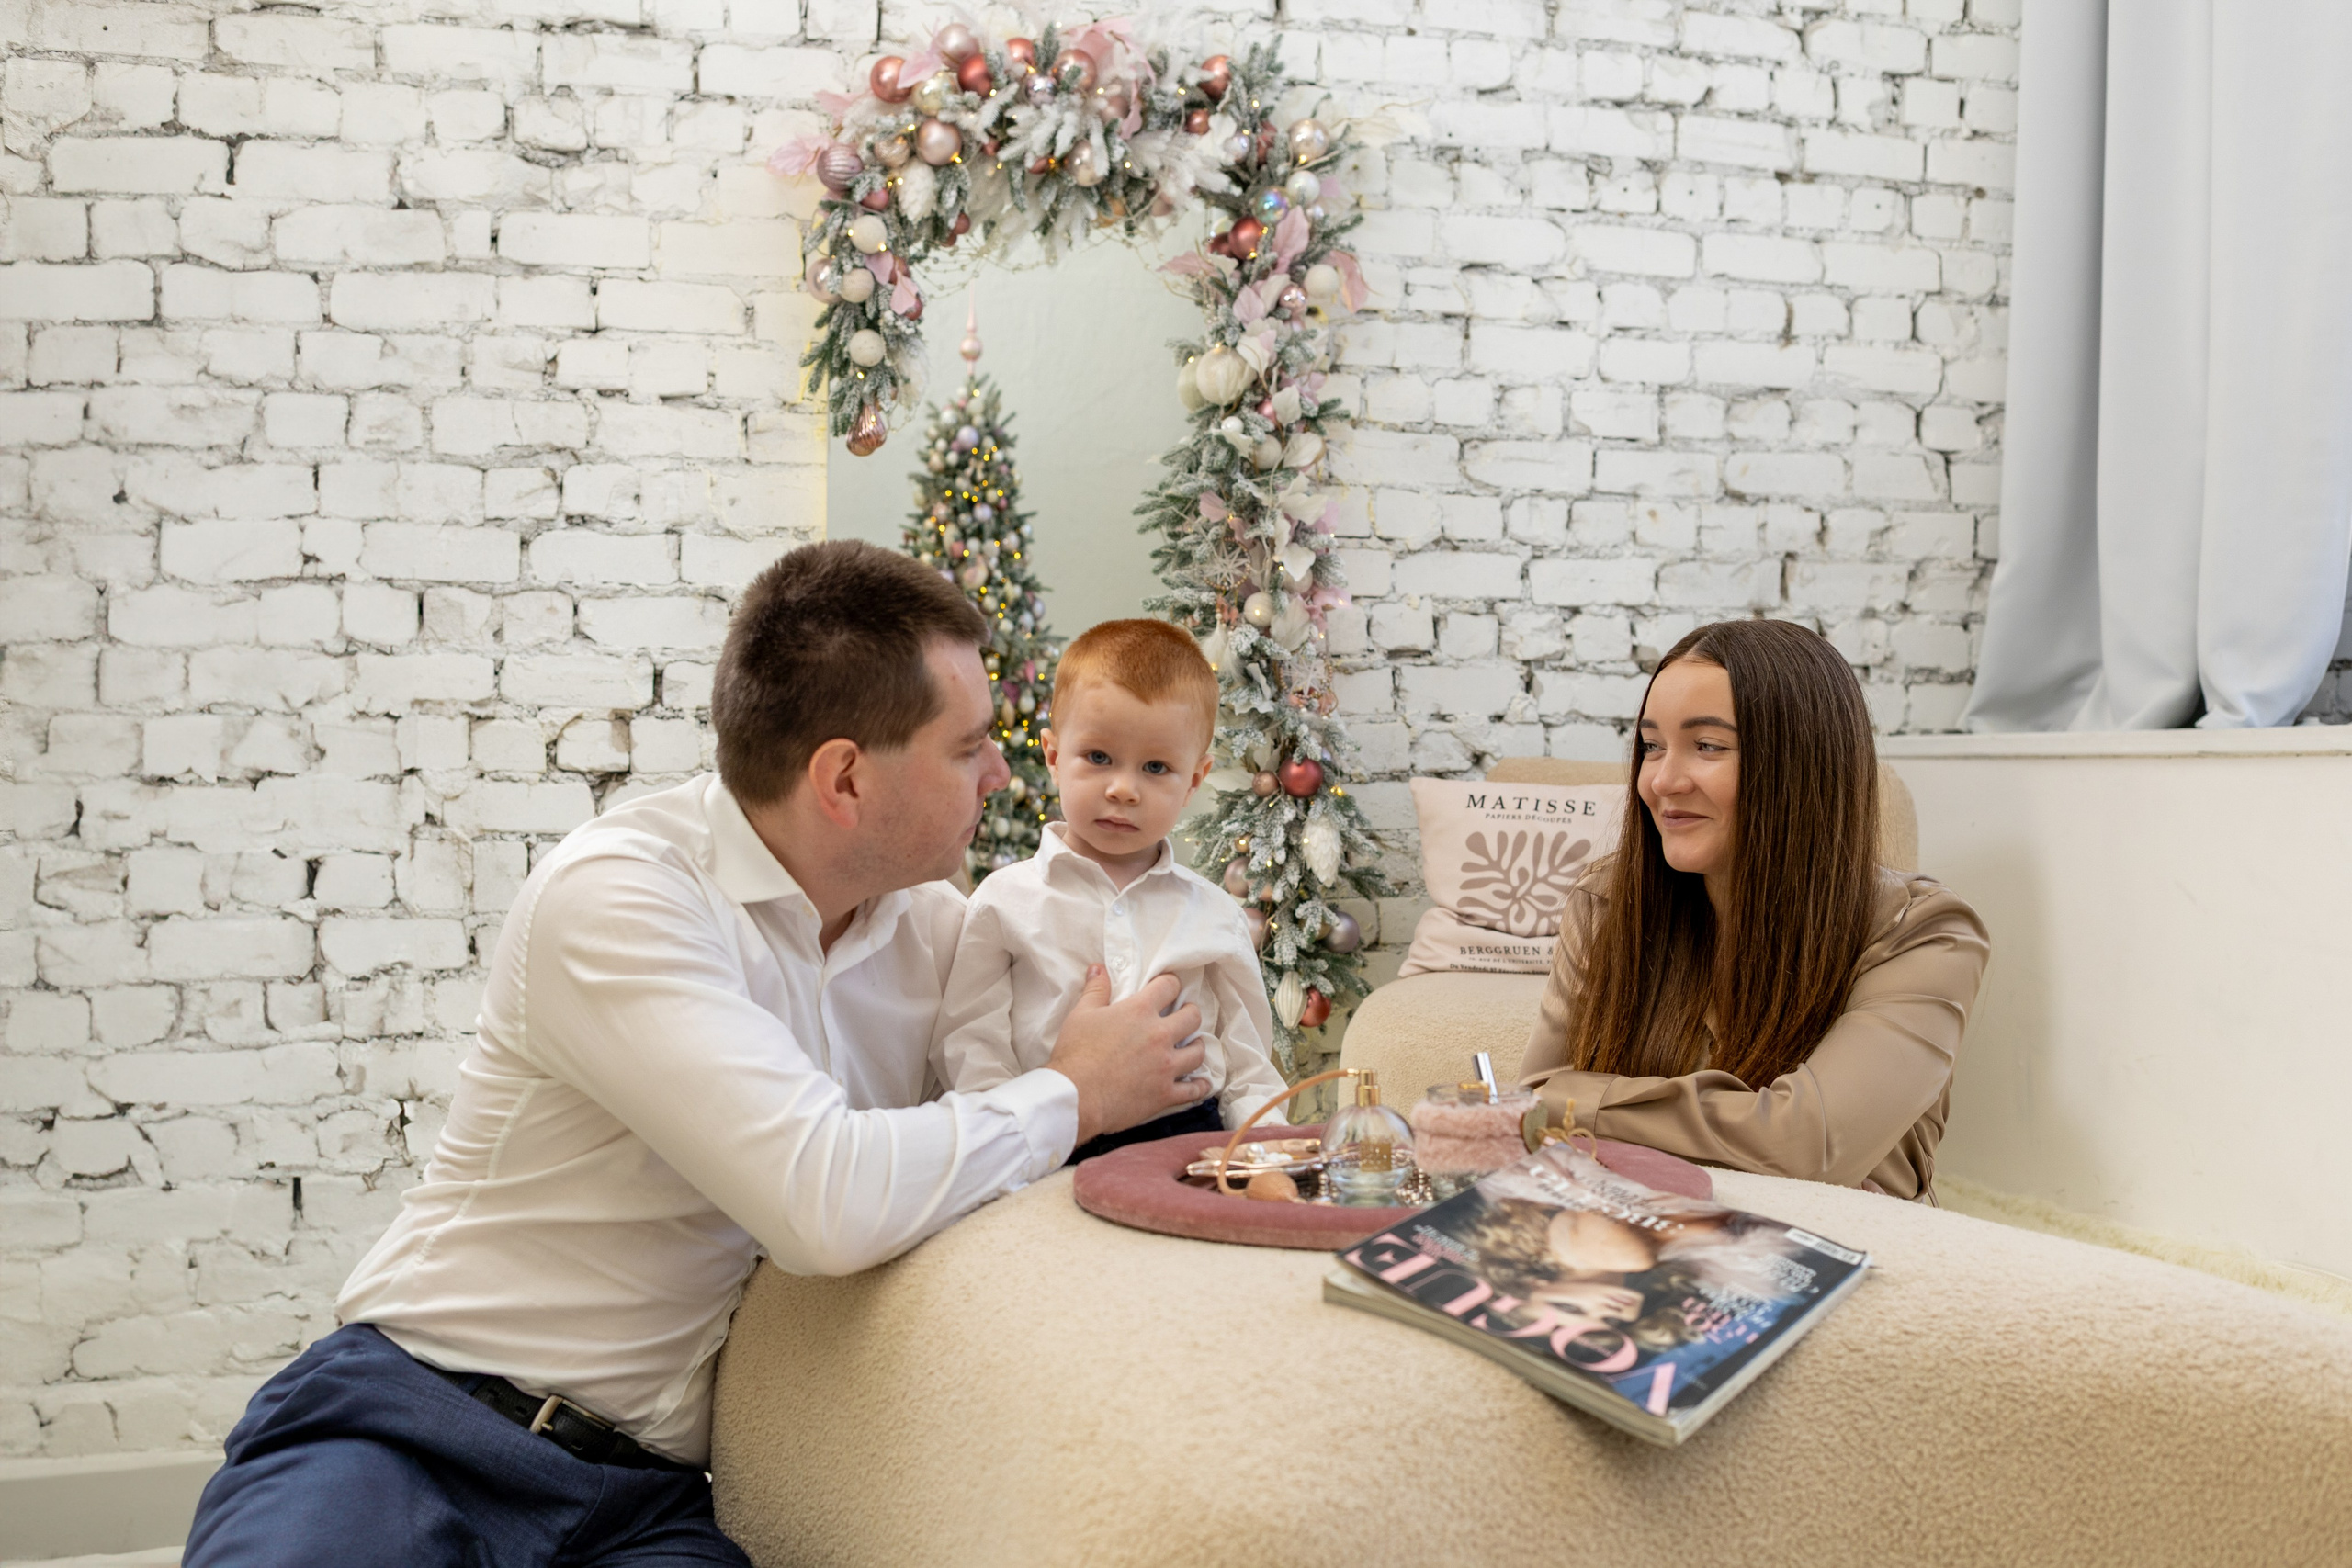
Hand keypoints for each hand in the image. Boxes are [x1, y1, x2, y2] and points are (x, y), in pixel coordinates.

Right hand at [1045, 967, 1207, 1146]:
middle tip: (1184, 1015)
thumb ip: (1095, 990)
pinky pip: (1193, 1090)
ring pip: (1198, 1052)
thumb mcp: (1081, 1015)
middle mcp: (1159, 1035)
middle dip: (1190, 1013)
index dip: (1170, 983)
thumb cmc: (1076, 1054)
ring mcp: (1166, 1066)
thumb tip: (1098, 968)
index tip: (1169, 987)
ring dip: (1197, 1047)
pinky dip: (1199, 1087)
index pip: (1168, 986)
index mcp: (1140, 1011)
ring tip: (1192, 1046)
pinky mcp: (1165, 1093)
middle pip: (1192, 1017)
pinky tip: (1200, 1084)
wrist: (1076, 1097)